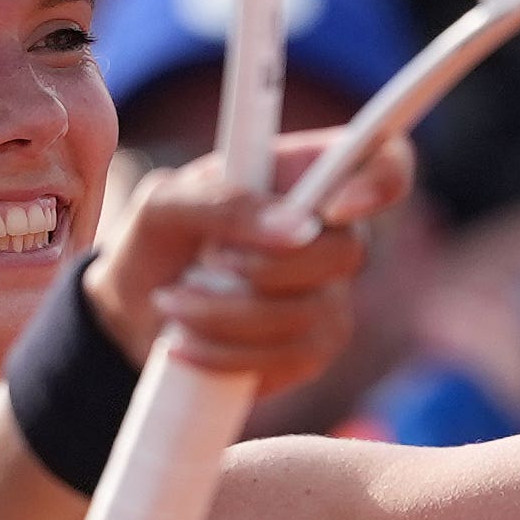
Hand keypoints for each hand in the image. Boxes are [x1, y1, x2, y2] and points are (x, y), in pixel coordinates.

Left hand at [89, 126, 419, 390]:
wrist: (133, 309)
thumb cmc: (159, 236)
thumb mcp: (168, 202)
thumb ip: (225, 201)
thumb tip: (293, 228)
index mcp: (310, 174)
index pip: (386, 162)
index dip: (381, 180)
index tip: (334, 205)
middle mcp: (333, 234)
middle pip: (351, 251)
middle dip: (269, 264)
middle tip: (209, 260)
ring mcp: (329, 297)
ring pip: (310, 312)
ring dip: (227, 312)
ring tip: (171, 302)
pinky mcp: (310, 352)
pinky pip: (288, 357)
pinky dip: (224, 351)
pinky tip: (182, 341)